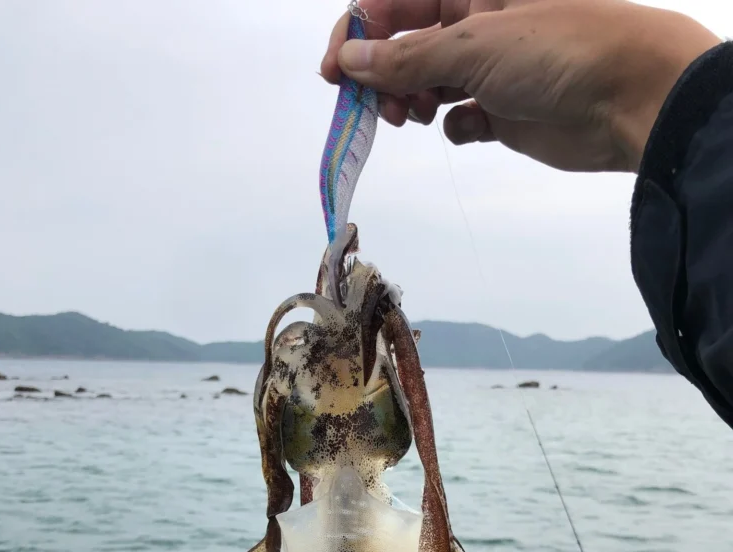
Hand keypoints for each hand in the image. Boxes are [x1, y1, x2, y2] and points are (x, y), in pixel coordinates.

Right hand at [321, 0, 720, 172]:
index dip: (357, 34)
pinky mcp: (503, 110)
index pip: (392, 3)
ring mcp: (490, 67)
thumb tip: (348, 61)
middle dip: (382, 75)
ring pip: (426, 82)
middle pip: (405, 44)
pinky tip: (467, 125)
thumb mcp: (472, 43)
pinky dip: (453, 124)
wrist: (629, 97)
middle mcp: (476, 21)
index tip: (336, 74)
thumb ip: (403, 56)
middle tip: (378, 108)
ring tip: (412, 117)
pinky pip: (459, 116)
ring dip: (409, 101)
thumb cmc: (557, 49)